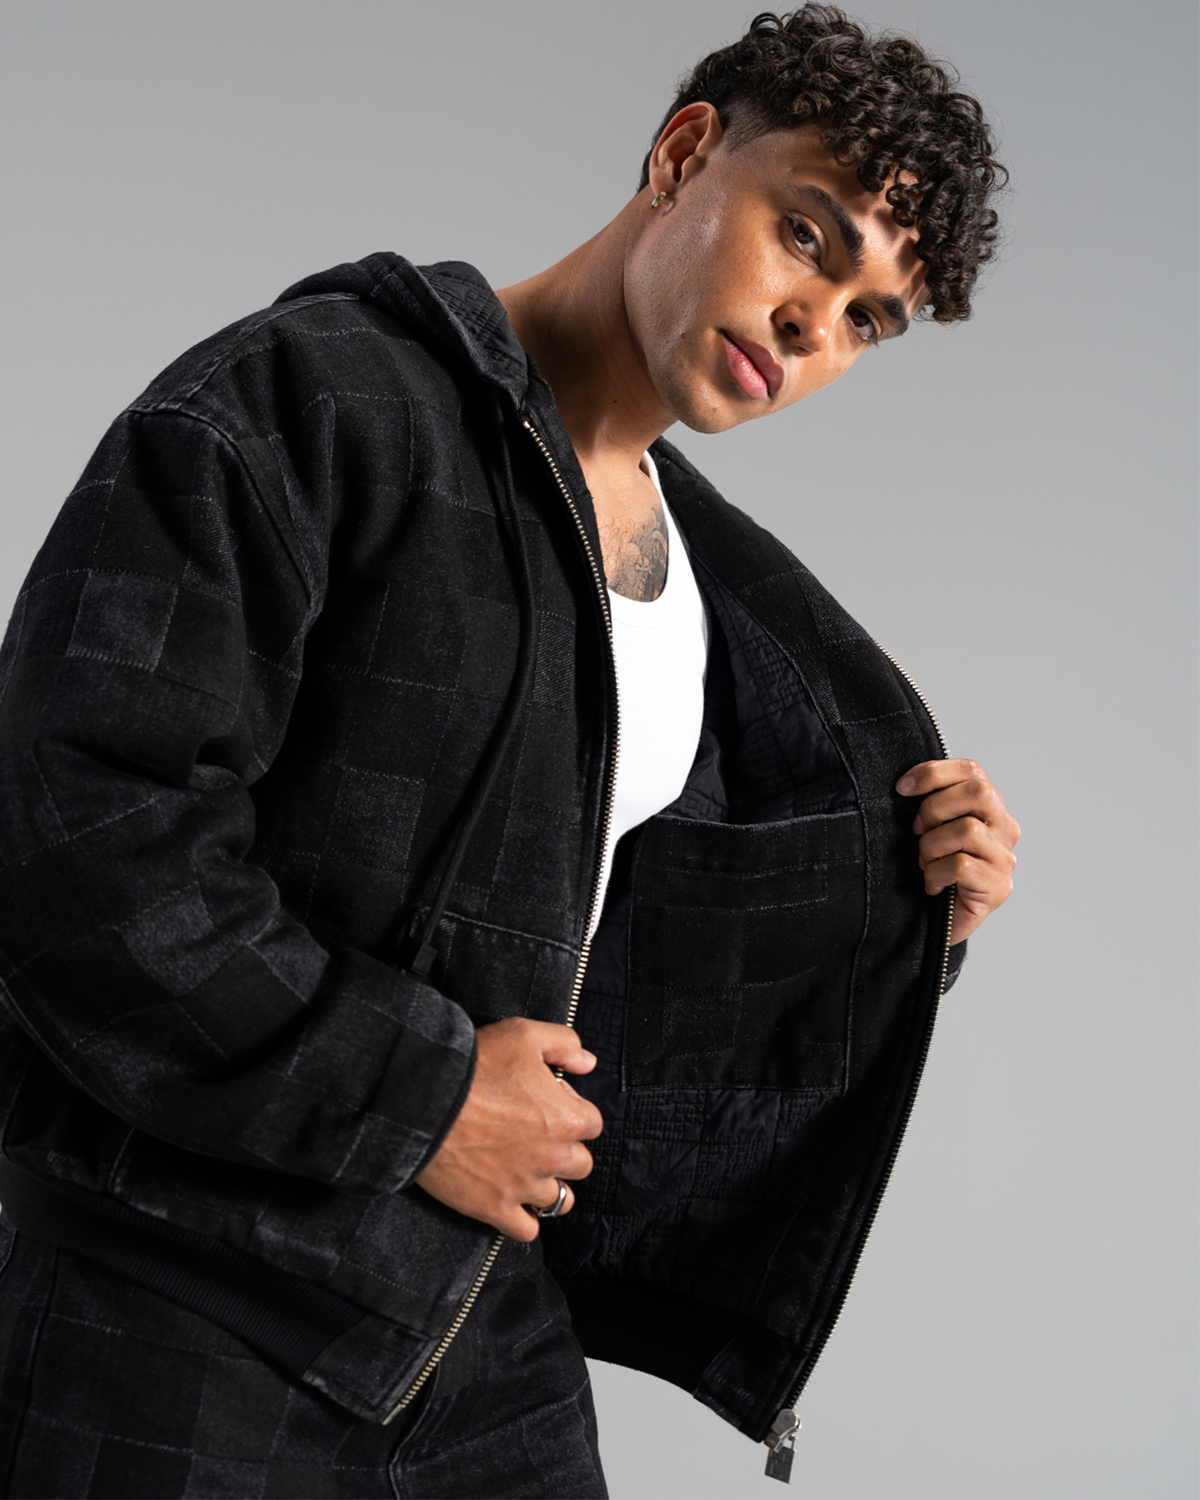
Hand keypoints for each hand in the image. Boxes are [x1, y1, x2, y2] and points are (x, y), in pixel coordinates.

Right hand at [415, 1017, 602, 1241]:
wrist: (423, 1101)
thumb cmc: (474, 1065)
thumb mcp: (524, 1034)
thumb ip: (565, 1044)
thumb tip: (586, 1062)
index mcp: (567, 1118)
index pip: (592, 1124)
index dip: (570, 1110)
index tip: (546, 1104)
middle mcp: (553, 1157)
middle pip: (580, 1164)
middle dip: (564, 1150)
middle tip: (535, 1136)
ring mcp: (524, 1187)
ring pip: (560, 1200)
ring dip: (548, 1186)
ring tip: (526, 1170)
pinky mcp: (495, 1209)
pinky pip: (527, 1230)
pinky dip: (524, 1219)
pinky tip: (514, 1201)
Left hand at [896, 759, 1019, 944]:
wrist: (934, 923)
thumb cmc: (930, 870)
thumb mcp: (927, 828)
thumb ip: (930, 802)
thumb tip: (905, 783)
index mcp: (989, 807)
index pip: (972, 770)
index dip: (933, 772)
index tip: (902, 788)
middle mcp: (1004, 829)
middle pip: (978, 792)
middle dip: (934, 808)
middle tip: (917, 832)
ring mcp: (1005, 858)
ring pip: (967, 830)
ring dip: (931, 847)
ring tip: (925, 864)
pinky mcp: (999, 887)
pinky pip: (962, 865)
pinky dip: (935, 874)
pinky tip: (932, 885)